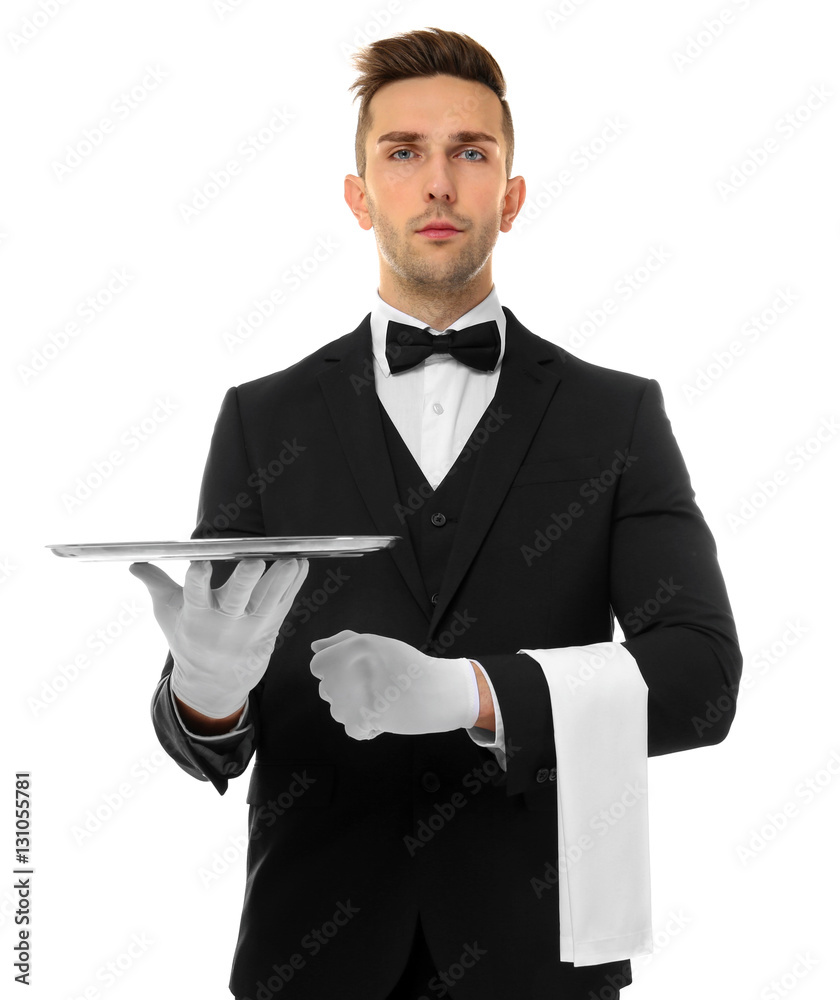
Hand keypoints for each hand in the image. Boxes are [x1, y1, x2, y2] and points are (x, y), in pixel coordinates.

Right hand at [130, 557, 308, 717]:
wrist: (214, 682)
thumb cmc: (189, 639)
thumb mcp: (169, 614)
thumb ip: (155, 584)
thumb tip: (134, 563)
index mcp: (196, 617)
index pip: (193, 596)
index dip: (197, 581)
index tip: (200, 563)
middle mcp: (224, 623)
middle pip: (236, 601)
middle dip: (245, 581)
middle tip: (254, 562)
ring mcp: (251, 626)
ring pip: (267, 602)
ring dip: (280, 581)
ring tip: (291, 561)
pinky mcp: (270, 626)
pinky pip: (284, 603)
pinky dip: (294, 584)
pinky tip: (302, 564)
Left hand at [309, 630, 477, 740]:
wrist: (439, 691)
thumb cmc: (407, 667)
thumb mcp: (375, 644)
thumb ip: (341, 642)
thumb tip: (314, 647)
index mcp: (355, 645)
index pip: (318, 666)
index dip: (335, 674)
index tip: (357, 675)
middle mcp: (352, 665)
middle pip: (327, 691)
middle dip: (346, 694)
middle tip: (376, 688)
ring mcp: (357, 692)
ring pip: (338, 712)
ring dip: (357, 712)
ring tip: (384, 701)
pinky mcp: (365, 717)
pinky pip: (354, 731)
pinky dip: (368, 729)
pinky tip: (387, 716)